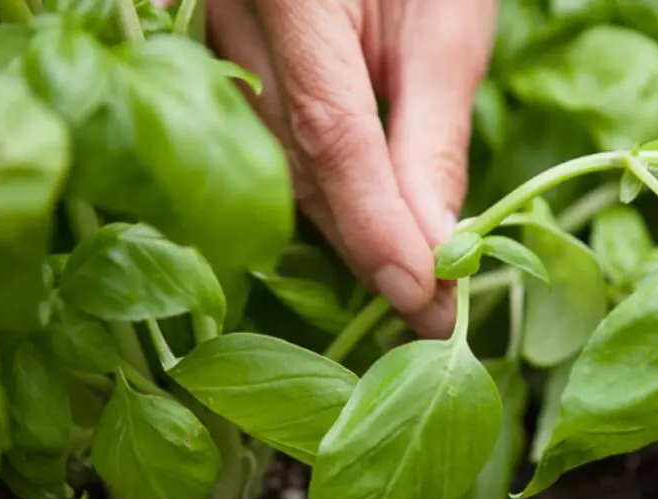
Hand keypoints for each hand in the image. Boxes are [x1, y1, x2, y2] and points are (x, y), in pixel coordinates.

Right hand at [207, 0, 495, 337]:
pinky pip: (264, 144)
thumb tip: (434, 249)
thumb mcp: (447, 26)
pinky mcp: (220, 63)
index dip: (375, 224)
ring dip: (344, 227)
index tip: (424, 296)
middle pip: (292, 162)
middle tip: (433, 310)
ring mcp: (210, 39)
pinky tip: (368, 228)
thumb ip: (433, 137)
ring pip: (273, 165)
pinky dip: (322, 192)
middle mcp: (229, 15)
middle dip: (366, 244)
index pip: (329, 130)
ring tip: (412, 281)